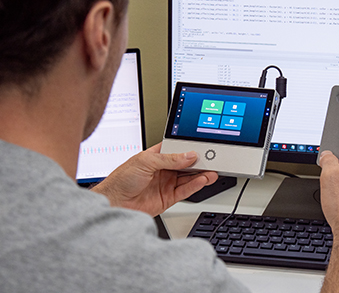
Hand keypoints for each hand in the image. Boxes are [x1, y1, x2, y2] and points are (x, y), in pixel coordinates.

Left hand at [91, 143, 217, 215]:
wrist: (113, 204)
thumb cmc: (120, 180)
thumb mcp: (145, 162)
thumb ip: (169, 159)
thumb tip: (188, 155)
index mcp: (156, 156)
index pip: (178, 150)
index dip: (190, 149)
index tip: (202, 148)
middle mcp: (163, 169)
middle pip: (186, 164)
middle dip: (199, 162)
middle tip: (212, 159)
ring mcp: (166, 183)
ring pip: (189, 177)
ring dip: (201, 174)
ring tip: (212, 171)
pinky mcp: (169, 198)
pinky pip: (186, 190)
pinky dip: (196, 185)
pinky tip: (203, 180)